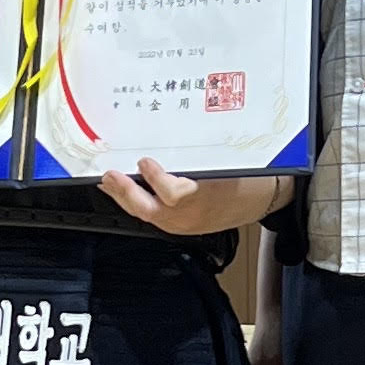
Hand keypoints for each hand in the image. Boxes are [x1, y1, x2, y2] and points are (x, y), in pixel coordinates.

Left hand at [100, 158, 277, 237]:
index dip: (156, 179)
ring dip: (124, 197)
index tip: (144, 161)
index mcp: (206, 196)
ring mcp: (182, 224)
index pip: (175, 194)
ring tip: (108, 181)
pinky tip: (122, 191)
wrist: (257, 201)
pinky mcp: (177, 227)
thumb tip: (170, 137)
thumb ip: (198, 156)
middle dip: (126, 192)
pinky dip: (133, 202)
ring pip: (146, 214)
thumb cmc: (245, 179)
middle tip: (111, 175)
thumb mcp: (227, 162)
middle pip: (151, 209)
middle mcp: (191, 215)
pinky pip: (150, 216)